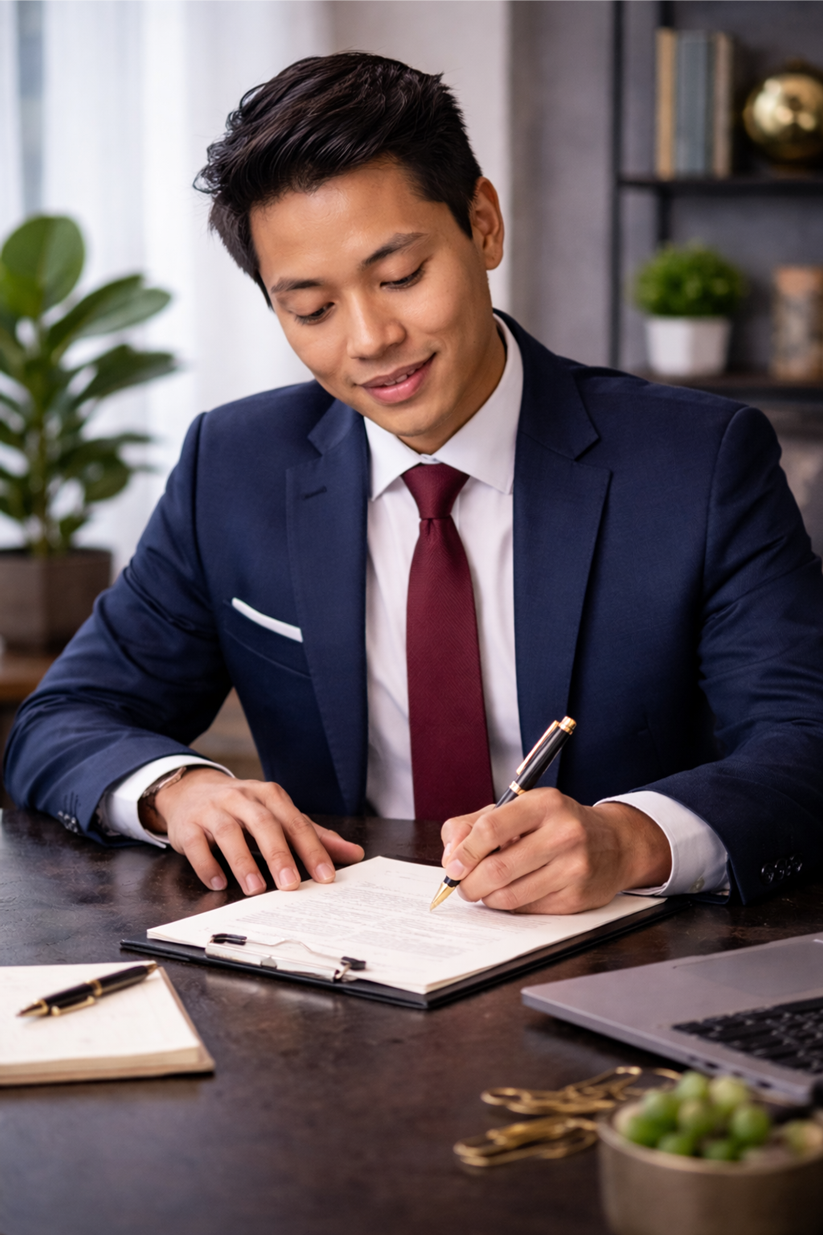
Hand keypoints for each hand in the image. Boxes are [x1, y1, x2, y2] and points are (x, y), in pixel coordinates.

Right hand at [141, 767, 363, 894]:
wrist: (191, 790)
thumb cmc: (243, 808)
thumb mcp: (277, 815)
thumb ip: (312, 834)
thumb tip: (354, 854)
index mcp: (269, 796)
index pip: (295, 822)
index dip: (312, 849)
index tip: (326, 876)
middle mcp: (242, 798)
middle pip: (264, 824)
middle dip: (279, 855)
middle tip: (291, 886)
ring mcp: (212, 810)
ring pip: (228, 833)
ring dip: (242, 861)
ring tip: (255, 888)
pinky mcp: (187, 825)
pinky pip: (195, 844)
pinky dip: (207, 864)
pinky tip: (218, 883)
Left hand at [440, 788, 671, 913]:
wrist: (614, 844)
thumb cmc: (555, 824)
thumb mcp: (518, 809)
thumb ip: (475, 824)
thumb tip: (451, 856)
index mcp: (544, 803)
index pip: (491, 828)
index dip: (465, 851)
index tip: (454, 865)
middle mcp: (563, 833)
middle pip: (498, 868)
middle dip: (469, 883)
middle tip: (462, 886)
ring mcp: (574, 867)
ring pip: (510, 895)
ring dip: (487, 897)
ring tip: (484, 890)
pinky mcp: (577, 897)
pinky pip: (527, 909)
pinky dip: (510, 905)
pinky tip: (514, 893)